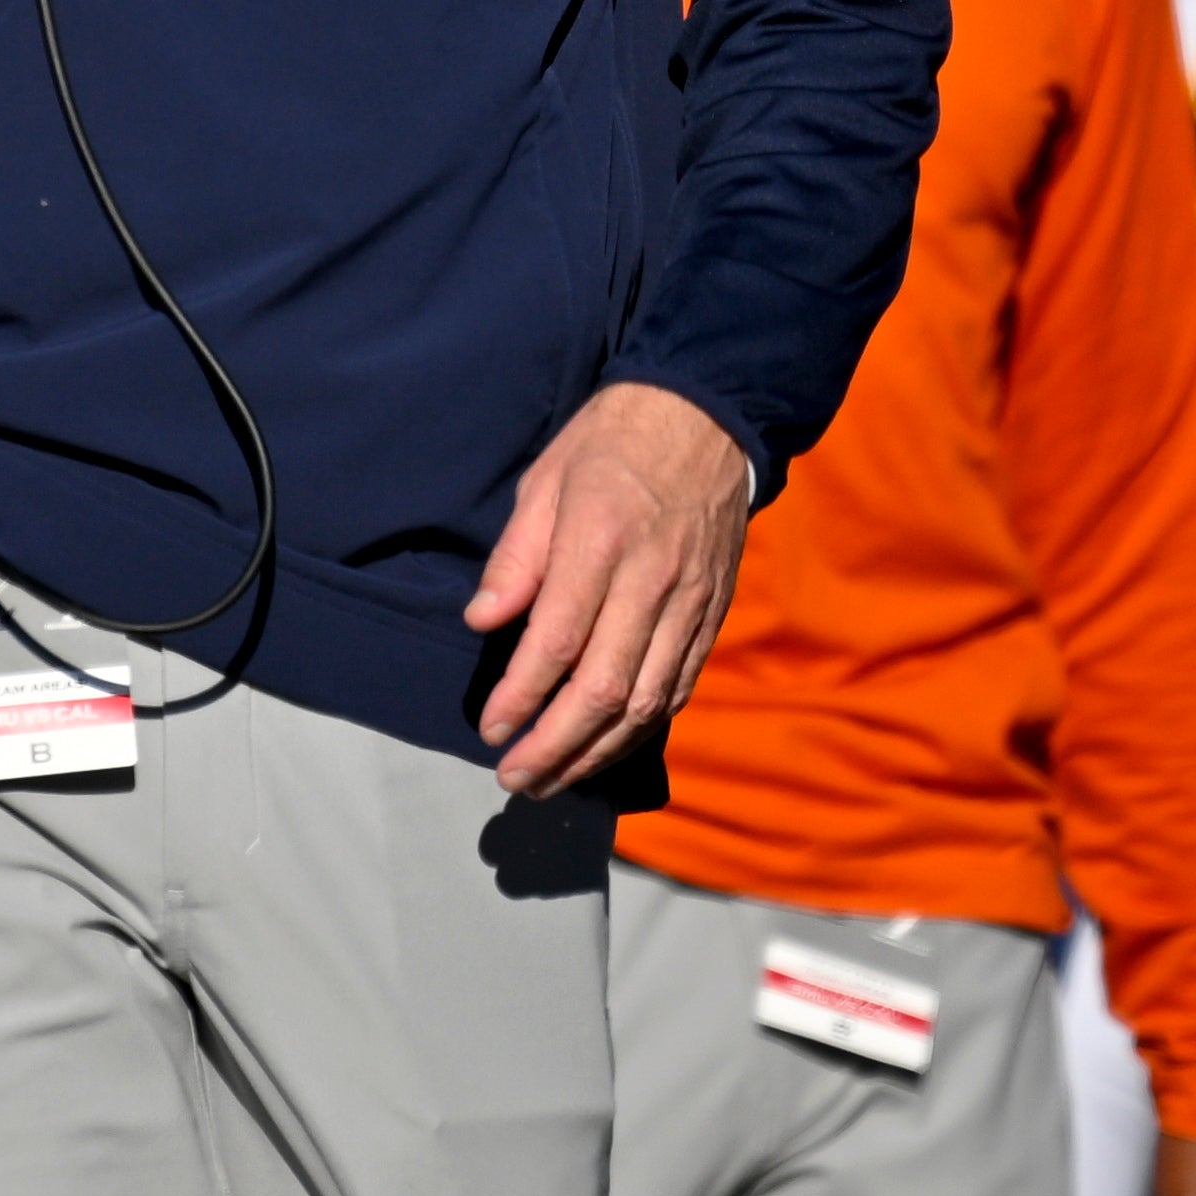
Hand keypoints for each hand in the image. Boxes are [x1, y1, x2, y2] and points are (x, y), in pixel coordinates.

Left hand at [466, 380, 750, 795]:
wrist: (707, 417)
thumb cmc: (612, 442)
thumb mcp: (545, 479)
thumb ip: (515, 557)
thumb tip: (482, 621)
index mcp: (601, 541)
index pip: (557, 641)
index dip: (521, 695)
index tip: (490, 729)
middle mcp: (652, 581)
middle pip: (606, 689)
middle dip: (556, 745)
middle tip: (515, 776)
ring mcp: (691, 602)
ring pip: (649, 702)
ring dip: (598, 751)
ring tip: (554, 778)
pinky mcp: (713, 614)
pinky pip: (680, 686)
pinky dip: (643, 727)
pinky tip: (607, 745)